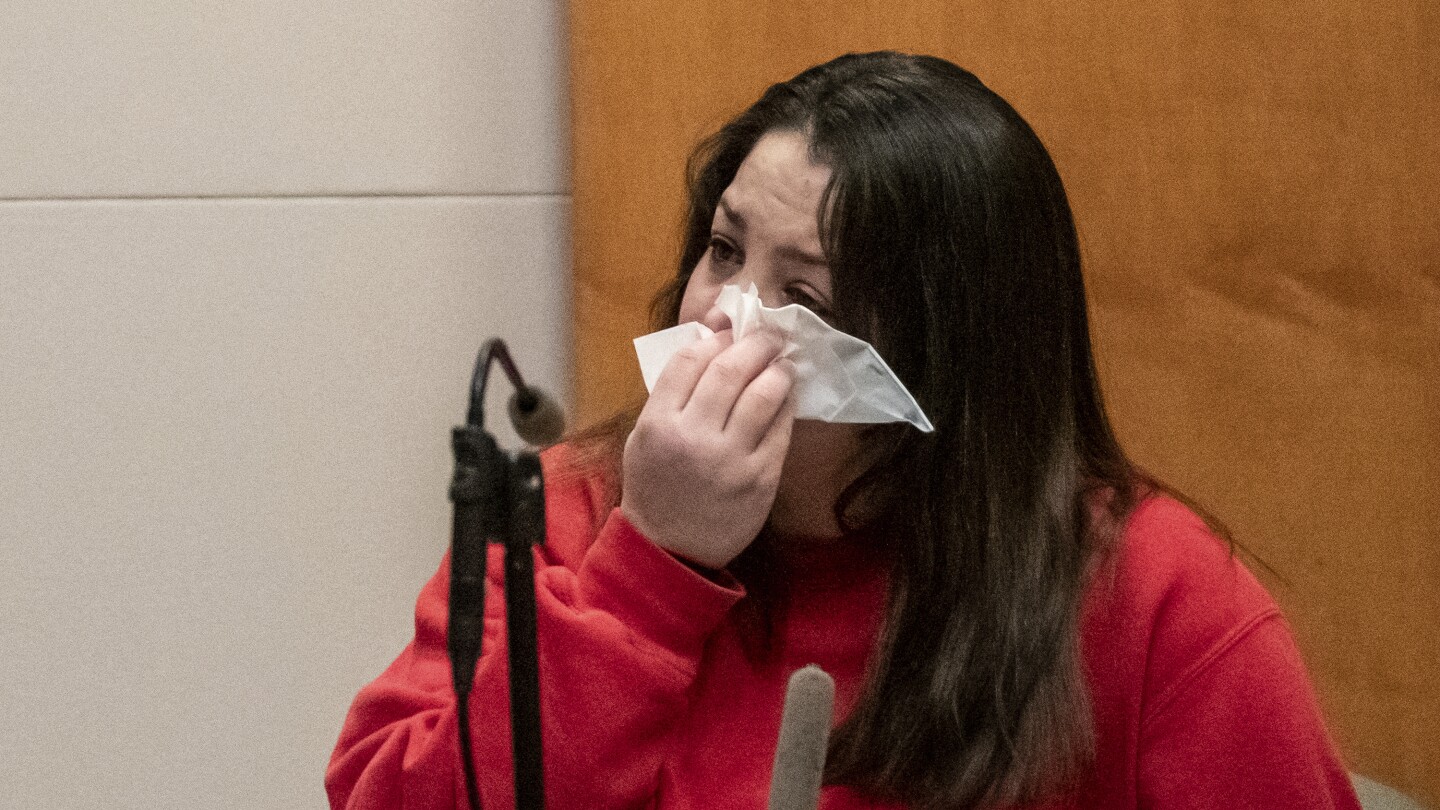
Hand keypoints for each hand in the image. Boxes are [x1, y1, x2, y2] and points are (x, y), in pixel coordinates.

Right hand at [620, 327, 795, 569]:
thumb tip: (711, 345)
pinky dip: (786, 405)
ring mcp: (731, 459)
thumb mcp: (645, 435)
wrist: (669, 549)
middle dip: (756, 343)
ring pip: (764, 395)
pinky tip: (786, 396)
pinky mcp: (761, 479)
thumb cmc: (656, 485)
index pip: (690, 360)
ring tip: (782, 363)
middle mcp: (694, 437)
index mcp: (659, 423)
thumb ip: (672, 394)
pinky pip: (781, 429)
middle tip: (769, 335)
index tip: (728, 334)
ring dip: (778, 369)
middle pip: (731, 369)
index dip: (714, 339)